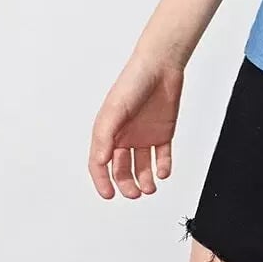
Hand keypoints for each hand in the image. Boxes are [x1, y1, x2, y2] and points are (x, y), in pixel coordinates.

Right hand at [87, 55, 185, 198]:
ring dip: (145, 180)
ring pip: (142, 166)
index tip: (109, 194)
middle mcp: (124, 136)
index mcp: (107, 131)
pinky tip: (162, 172)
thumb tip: (99, 161)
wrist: (162, 67)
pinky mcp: (162, 134)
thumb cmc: (133, 83)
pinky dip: (162, 167)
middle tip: (135, 193)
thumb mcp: (115, 110)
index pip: (100, 163)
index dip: (102, 180)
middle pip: (122, 168)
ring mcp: (143, 136)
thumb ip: (105, 136)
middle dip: (126, 184)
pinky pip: (162, 156)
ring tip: (150, 188)